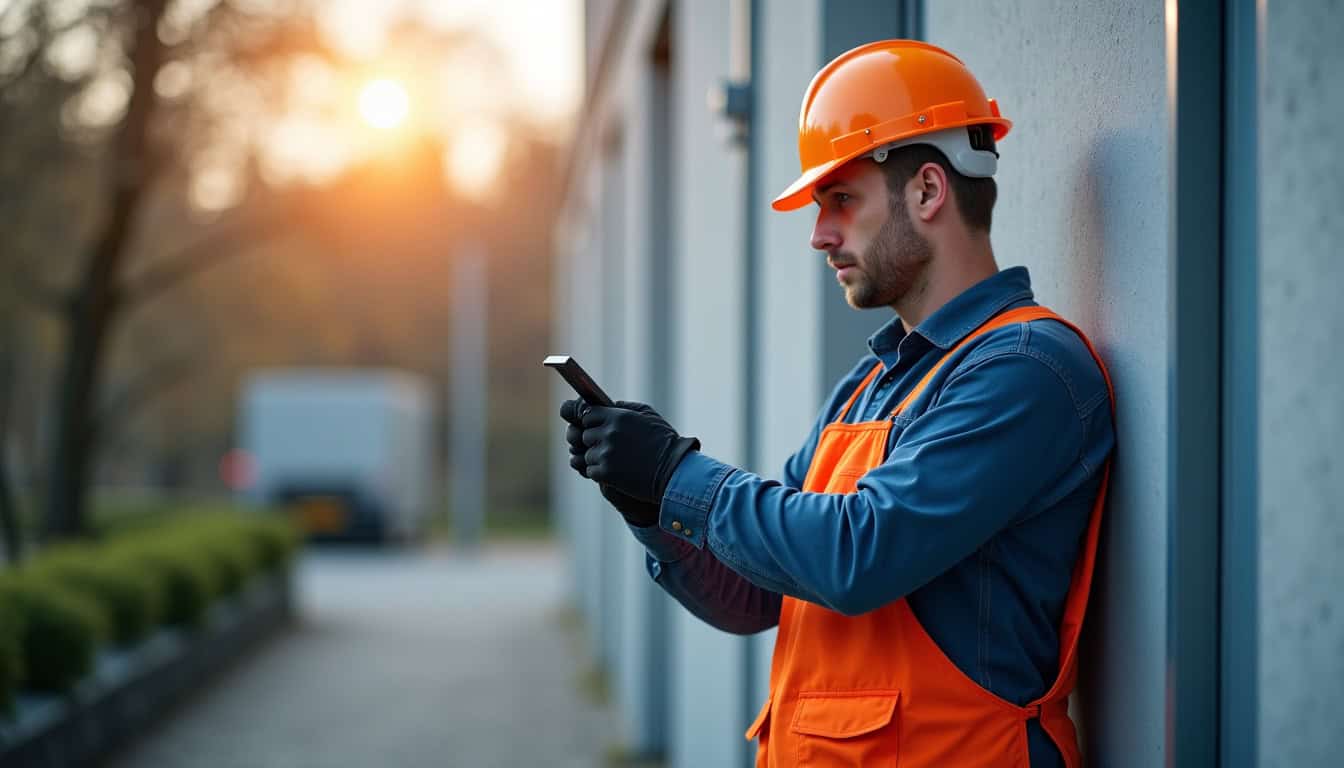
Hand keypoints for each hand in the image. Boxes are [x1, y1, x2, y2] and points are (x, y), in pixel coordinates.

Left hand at [559, 399, 660, 526]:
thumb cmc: (664, 443)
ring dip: (598, 459)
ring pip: (587, 455)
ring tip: (617, 462)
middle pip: (585, 435)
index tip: (598, 429)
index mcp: (619, 417)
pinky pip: (591, 471)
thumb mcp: (648, 416)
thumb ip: (625, 408)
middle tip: (611, 448)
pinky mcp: (606, 473)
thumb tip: (607, 405)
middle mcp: (610, 433)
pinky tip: (617, 473)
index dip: (591, 423)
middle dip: (595, 442)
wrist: (674, 472)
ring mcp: (606, 453)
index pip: (587, 414)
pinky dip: (600, 473)